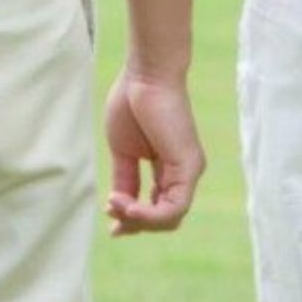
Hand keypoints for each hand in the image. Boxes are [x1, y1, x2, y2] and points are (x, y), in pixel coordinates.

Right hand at [104, 69, 205, 236]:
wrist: (145, 75)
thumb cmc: (132, 103)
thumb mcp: (124, 151)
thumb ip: (125, 179)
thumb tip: (119, 206)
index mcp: (168, 169)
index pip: (157, 209)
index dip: (134, 221)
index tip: (112, 226)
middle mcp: (183, 174)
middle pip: (164, 220)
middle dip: (134, 222)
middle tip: (111, 209)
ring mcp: (189, 171)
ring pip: (170, 219)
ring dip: (139, 219)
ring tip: (117, 205)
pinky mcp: (190, 167)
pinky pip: (175, 207)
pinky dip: (150, 214)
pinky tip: (129, 207)